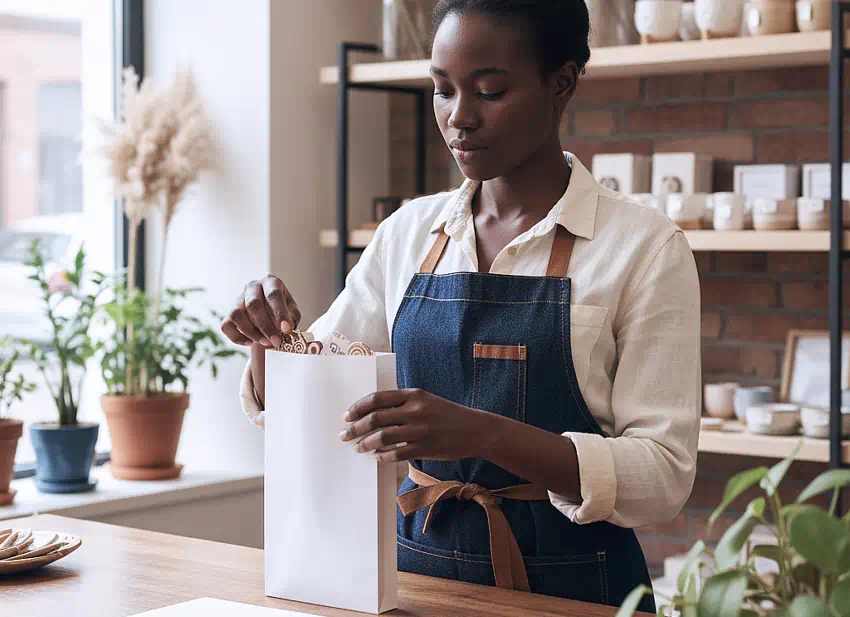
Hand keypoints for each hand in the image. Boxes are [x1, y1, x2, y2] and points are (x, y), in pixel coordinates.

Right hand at [220, 275, 300, 347]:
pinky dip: (237, 337)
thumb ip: (292, 318)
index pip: (273, 294)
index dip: (280, 313)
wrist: (270, 310)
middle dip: (265, 326)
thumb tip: (286, 329)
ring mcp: (238, 298)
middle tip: (276, 341)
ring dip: (251, 332)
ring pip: (237, 314)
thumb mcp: (293, 310)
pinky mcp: (229, 313)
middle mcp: (252, 286)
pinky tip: (250, 342)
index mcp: (270, 282)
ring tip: (265, 343)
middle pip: (253, 304)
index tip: (286, 330)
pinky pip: (226, 326)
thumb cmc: (283, 309)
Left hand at [340, 389, 488, 463]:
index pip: (377, 398)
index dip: (358, 407)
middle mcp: (415, 410)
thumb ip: (403, 403)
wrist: (475, 430)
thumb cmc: (448, 415)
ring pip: (382, 437)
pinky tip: (377, 457)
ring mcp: (420, 430)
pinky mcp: (424, 448)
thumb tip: (373, 414)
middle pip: (375, 418)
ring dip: (365, 443)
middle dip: (355, 428)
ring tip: (358, 447)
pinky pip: (395, 453)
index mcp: (413, 394)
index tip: (346, 416)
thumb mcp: (426, 400)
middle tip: (344, 435)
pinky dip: (382, 456)